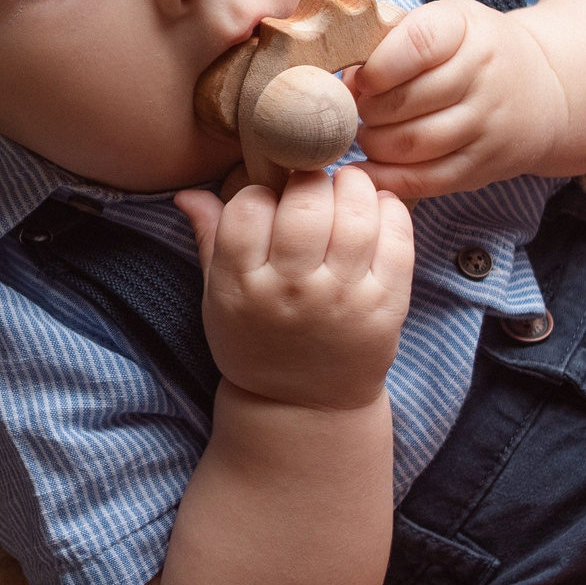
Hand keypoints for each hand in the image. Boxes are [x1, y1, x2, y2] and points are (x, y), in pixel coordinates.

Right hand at [173, 165, 412, 410]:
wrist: (304, 406)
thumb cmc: (256, 342)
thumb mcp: (219, 297)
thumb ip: (210, 239)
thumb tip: (188, 192)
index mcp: (243, 285)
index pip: (250, 207)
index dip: (260, 192)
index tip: (269, 200)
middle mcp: (294, 291)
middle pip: (307, 204)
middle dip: (310, 178)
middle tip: (312, 185)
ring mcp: (344, 299)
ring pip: (357, 213)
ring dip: (354, 185)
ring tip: (346, 188)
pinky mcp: (387, 306)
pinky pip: (398, 238)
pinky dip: (390, 209)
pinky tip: (377, 209)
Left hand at [349, 0, 570, 198]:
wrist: (546, 92)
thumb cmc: (477, 52)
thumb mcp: (448, 23)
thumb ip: (396, 40)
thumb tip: (345, 80)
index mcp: (468, 31)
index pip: (417, 44)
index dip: (377, 66)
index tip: (362, 78)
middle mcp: (484, 78)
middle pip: (407, 100)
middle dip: (368, 109)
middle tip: (356, 110)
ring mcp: (486, 126)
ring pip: (412, 143)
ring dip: (374, 142)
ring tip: (366, 133)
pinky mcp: (482, 167)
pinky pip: (426, 180)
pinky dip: (388, 179)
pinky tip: (367, 170)